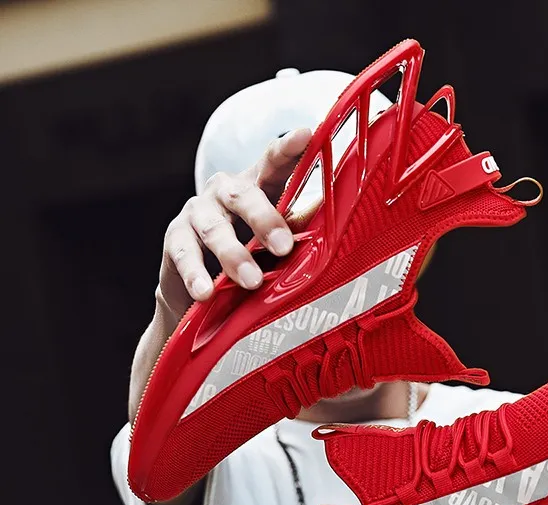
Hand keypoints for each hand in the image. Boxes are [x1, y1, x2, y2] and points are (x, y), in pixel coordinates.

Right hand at [157, 127, 312, 321]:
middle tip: (283, 246)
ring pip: (214, 229)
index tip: (305, 135)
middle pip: (243, 196)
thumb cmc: (252, 255)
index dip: (288, 149)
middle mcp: (224, 192)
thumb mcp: (277, 242)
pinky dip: (195, 275)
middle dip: (264, 220)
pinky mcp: (174, 238)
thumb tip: (338, 232)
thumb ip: (299, 232)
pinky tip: (206, 292)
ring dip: (233, 255)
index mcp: (257, 186)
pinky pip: (184, 254)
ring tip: (251, 281)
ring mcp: (197, 212)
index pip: (273, 162)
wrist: (203, 286)